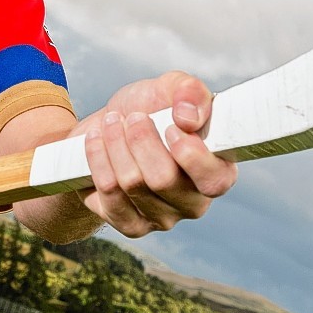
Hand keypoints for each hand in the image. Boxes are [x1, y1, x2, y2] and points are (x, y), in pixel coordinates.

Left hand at [76, 71, 237, 237]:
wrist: (109, 127)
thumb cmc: (149, 108)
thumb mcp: (170, 87)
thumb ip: (189, 91)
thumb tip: (188, 117)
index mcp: (217, 171)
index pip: (215, 181)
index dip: (191, 155)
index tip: (170, 126)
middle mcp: (194, 202)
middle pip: (163, 180)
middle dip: (140, 141)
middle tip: (132, 117)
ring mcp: (162, 218)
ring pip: (132, 185)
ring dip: (115, 145)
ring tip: (111, 122)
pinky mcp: (131, 225)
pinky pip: (109, 196)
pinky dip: (98, 161)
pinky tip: (95, 140)